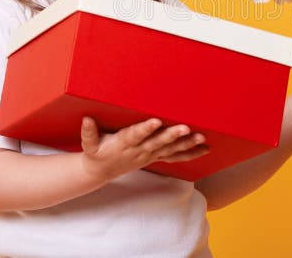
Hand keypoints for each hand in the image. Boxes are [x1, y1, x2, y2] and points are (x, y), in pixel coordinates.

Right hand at [80, 116, 208, 183]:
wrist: (101, 171)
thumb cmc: (96, 153)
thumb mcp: (88, 145)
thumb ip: (88, 133)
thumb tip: (86, 119)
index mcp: (124, 143)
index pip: (135, 135)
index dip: (145, 129)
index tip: (155, 121)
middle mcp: (139, 150)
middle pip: (158, 142)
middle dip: (172, 135)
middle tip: (186, 128)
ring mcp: (149, 155)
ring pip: (170, 150)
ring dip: (186, 144)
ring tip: (201, 137)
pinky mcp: (155, 157)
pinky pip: (175, 157)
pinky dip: (190, 153)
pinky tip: (205, 149)